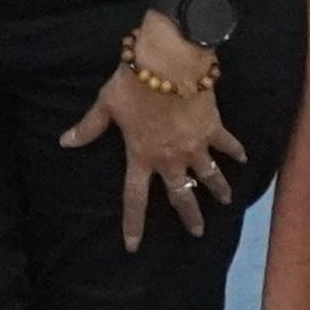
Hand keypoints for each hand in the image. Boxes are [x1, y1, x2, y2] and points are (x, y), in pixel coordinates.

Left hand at [60, 21, 238, 251]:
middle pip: (180, 194)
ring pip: (209, 175)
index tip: (134, 246)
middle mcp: (170, 158)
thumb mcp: (106, 105)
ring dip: (218, 189)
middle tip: (198, 232)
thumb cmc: (134, 84)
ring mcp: (195, 145)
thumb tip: (65, 141)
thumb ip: (89, 127)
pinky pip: (227, 144)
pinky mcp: (213, 128)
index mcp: (141, 157)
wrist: (169, 62)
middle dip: (190, 215)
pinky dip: (235, 151)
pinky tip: (244, 159)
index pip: (135, 199)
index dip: (133, 224)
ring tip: (227, 201)